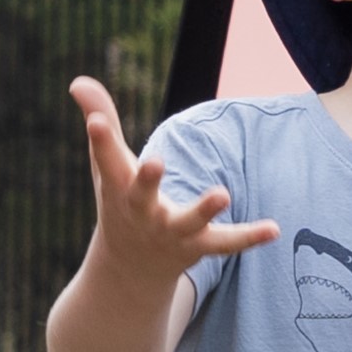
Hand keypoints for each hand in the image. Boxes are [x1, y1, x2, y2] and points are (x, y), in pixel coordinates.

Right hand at [71, 78, 274, 290]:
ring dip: (204, 209)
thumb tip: (77, 81)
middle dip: (147, 180)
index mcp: (118, 189)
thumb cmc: (119, 202)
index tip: (96, 122)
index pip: (106, 160)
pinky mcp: (197, 246)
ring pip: (188, 223)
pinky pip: (225, 243)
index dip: (100, 139)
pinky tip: (274, 228)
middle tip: (155, 161)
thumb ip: (100, 119)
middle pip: (141, 196)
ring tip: (223, 193)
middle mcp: (142, 212)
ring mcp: (171, 232)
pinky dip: (249, 237)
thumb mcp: (107, 165)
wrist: (129, 270)